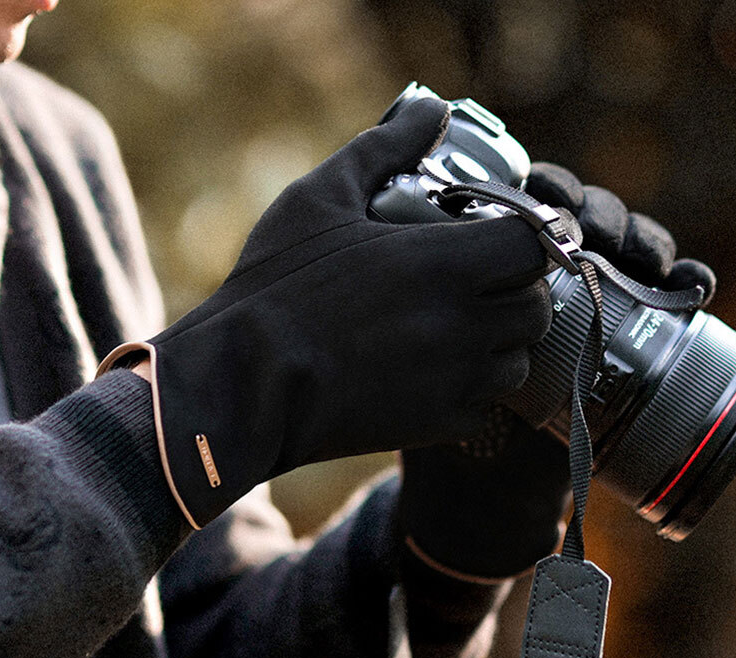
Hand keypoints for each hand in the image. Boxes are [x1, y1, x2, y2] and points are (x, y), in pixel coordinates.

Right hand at [99, 99, 552, 527]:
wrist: (243, 383)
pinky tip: (435, 372)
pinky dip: (471, 389)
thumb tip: (430, 108)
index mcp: (439, 264)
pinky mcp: (434, 425)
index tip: (499, 237)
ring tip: (461, 329)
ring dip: (501, 343)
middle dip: (518, 291)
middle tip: (482, 283)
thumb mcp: (318, 199)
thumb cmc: (275, 288)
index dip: (525, 239)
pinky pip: (484, 407)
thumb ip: (383, 147)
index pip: (535, 248)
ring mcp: (452, 382)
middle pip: (537, 308)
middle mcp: (459, 326)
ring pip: (518, 362)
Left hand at [400, 162, 716, 579]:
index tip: (547, 198)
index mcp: (488, 262)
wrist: (470, 476)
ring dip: (643, 243)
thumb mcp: (395, 328)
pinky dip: (682, 285)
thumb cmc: (419, 396)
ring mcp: (583, 308)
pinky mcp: (619, 343)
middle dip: (599, 215)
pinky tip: (688, 284)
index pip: (527, 205)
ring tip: (644, 257)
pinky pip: (659, 305)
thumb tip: (389, 194)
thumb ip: (393, 274)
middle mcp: (538, 281)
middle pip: (584, 222)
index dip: (546, 193)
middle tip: (594, 233)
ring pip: (625, 253)